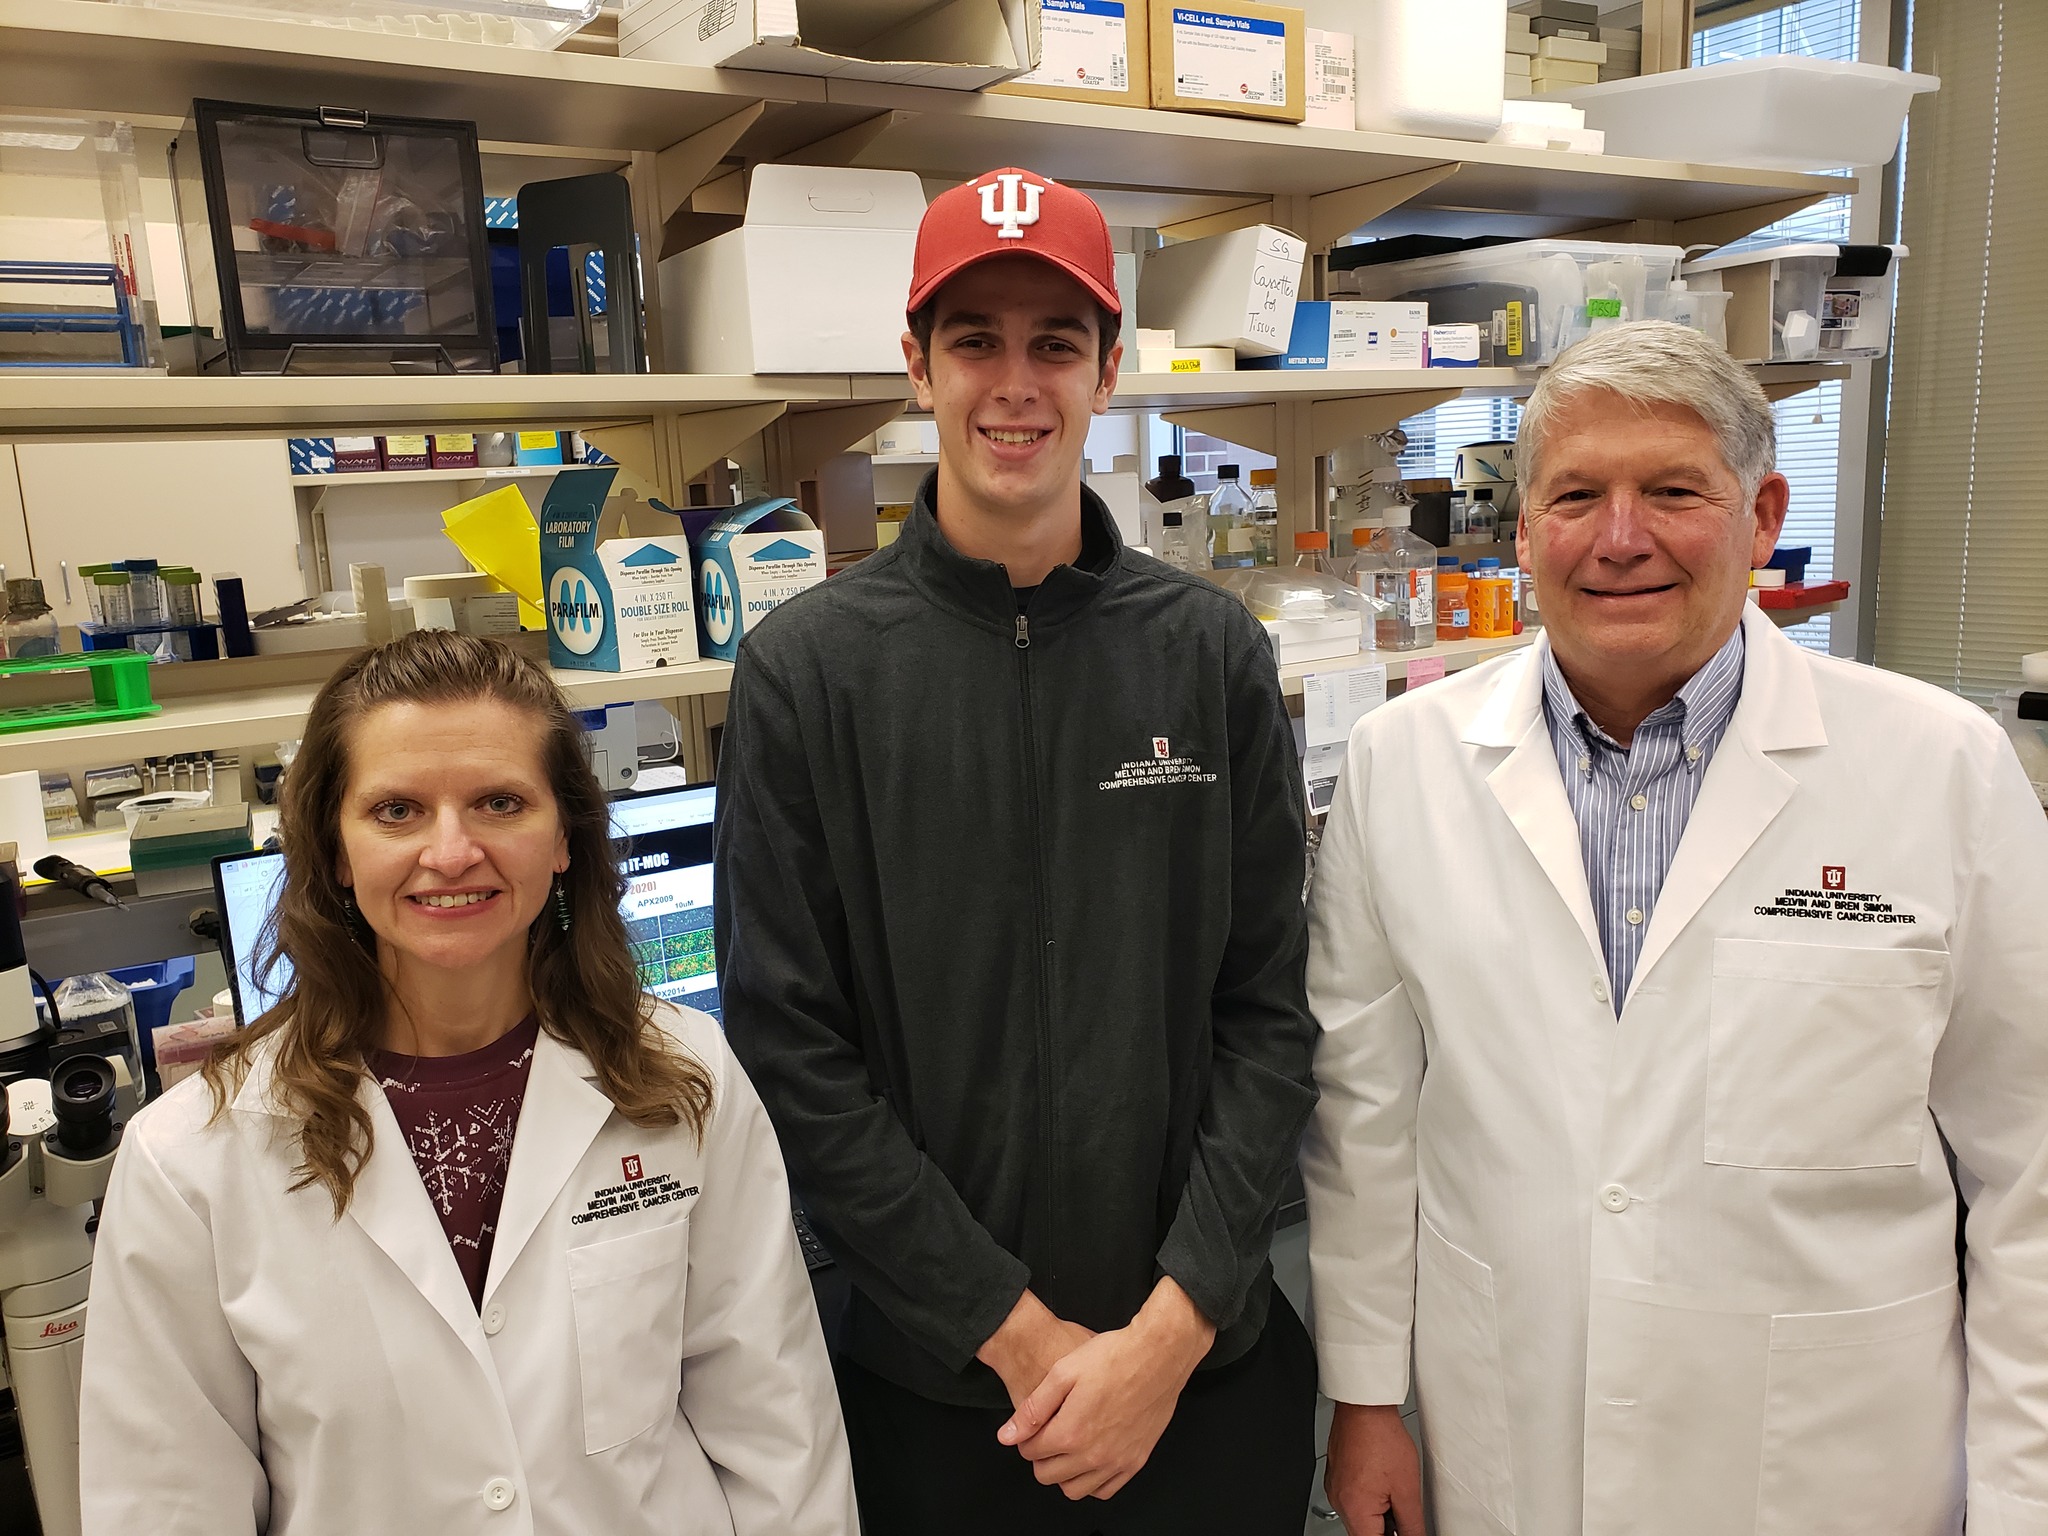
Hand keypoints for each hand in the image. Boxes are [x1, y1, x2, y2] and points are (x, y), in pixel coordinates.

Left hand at [999, 1277, 1216, 1501]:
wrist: (1157, 1356)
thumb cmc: (1112, 1357)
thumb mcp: (1063, 1372)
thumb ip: (1032, 1408)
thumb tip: (1007, 1436)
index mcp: (1070, 1432)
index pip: (1029, 1452)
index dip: (1026, 1437)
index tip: (1034, 1424)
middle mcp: (1093, 1455)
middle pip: (1047, 1475)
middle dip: (1040, 1456)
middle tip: (1048, 1433)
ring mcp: (1116, 1461)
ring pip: (1074, 1489)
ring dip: (1063, 1472)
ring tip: (1068, 1447)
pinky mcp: (1135, 1461)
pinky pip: (1104, 1490)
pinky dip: (1092, 1481)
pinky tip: (1090, 1458)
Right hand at [1325, 1401, 1423, 1535]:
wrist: (1364, 1406)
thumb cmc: (1381, 1437)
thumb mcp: (1407, 1489)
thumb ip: (1412, 1525)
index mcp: (1355, 1510)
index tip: (1404, 1531)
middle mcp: (1339, 1502)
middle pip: (1365, 1533)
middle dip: (1387, 1528)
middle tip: (1402, 1509)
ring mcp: (1335, 1490)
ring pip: (1359, 1518)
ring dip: (1378, 1515)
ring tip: (1393, 1490)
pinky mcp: (1336, 1478)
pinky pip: (1352, 1501)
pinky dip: (1368, 1500)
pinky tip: (1381, 1482)